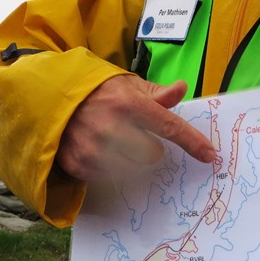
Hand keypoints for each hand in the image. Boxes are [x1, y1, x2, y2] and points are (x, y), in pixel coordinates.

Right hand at [57, 75, 214, 180]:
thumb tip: (181, 89)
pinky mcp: (78, 165)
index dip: (192, 142)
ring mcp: (92, 148)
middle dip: (149, 147)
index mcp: (128, 103)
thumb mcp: (126, 84)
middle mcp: (111, 126)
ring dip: (130, 159)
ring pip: (133, 169)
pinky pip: (110, 176)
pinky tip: (98, 149)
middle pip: (153, 155)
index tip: (210, 155)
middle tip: (134, 135)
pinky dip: (109, 166)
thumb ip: (156, 93)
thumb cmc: (97, 91)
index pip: (169, 127)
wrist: (49, 98)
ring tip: (114, 141)